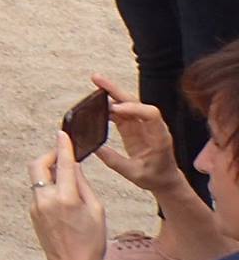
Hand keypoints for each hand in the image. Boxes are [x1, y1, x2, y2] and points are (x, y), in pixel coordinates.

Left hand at [29, 130, 106, 259]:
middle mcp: (46, 199)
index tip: (62, 134)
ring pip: (37, 178)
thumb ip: (83, 185)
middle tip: (62, 156)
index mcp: (66, 198)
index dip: (63, 146)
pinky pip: (39, 192)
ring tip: (66, 177)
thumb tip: (74, 166)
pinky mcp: (32, 213)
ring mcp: (36, 206)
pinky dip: (48, 187)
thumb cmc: (91, 241)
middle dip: (49, 156)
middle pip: (38, 165)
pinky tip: (62, 196)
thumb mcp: (96, 210)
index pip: (64, 164)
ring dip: (49, 172)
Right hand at [89, 74, 186, 194]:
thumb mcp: (135, 174)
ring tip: (94, 83)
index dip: (133, 108)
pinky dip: (108, 106)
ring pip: (126, 103)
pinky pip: (120, 112)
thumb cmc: (155, 177)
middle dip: (117, 90)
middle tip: (97, 79)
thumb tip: (95, 148)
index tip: (116, 109)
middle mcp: (151, 126)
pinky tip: (96, 103)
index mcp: (159, 137)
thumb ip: (115, 161)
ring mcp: (141, 125)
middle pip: (135, 101)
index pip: (151, 114)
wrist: (164, 180)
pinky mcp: (133, 126)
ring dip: (111, 93)